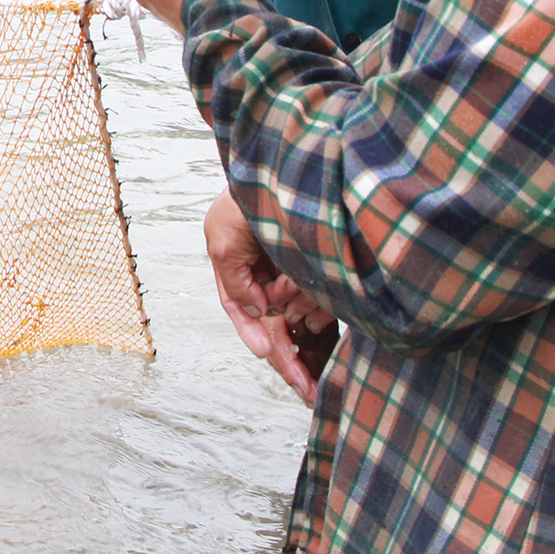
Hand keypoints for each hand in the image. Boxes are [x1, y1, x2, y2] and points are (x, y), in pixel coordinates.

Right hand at [204, 190, 335, 404]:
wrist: (289, 164)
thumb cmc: (247, 195)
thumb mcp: (224, 235)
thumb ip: (234, 276)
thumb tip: (258, 310)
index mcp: (240, 269)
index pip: (243, 310)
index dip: (254, 335)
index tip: (269, 356)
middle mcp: (266, 274)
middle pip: (273, 326)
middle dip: (287, 360)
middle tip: (303, 389)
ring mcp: (292, 273)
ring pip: (297, 320)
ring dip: (305, 349)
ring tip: (317, 384)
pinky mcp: (318, 270)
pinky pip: (320, 305)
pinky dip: (322, 326)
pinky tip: (330, 347)